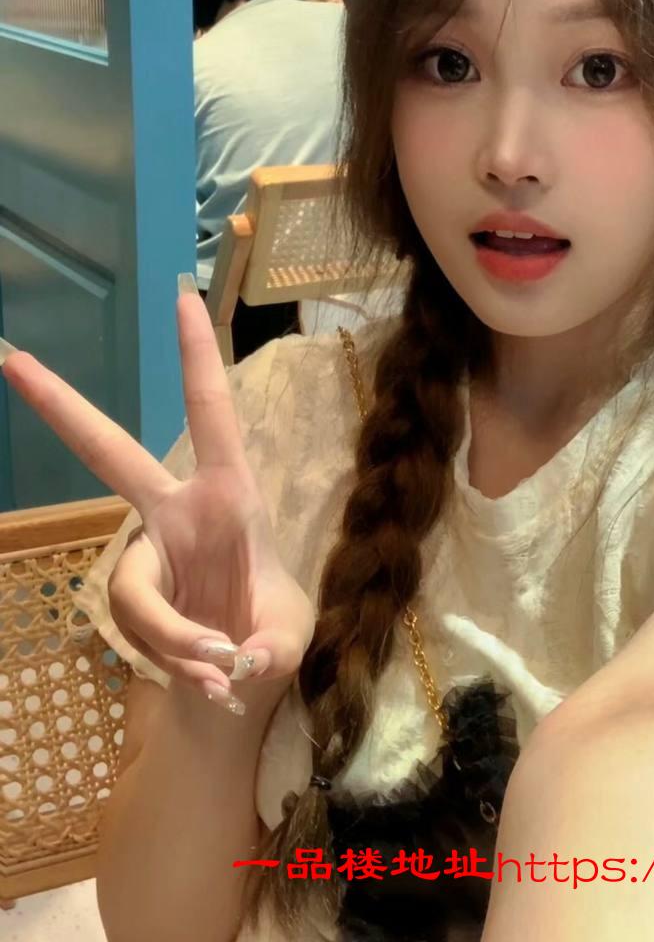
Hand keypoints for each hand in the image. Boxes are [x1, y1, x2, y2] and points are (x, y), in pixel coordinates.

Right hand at [0, 287, 316, 715]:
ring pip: (135, 588)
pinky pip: (137, 624)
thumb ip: (269, 647)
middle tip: (11, 359)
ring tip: (223, 670)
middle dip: (63, 407)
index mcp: (230, 495)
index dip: (197, 358)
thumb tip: (230, 659)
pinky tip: (208, 680)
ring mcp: (146, 553)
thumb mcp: (289, 639)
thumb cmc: (269, 639)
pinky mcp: (129, 595)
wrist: (233, 692)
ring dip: (180, 637)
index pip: (212, 414)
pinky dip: (174, 657)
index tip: (183, 297)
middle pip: (109, 453)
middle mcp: (178, 512)